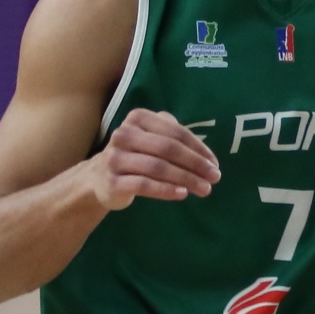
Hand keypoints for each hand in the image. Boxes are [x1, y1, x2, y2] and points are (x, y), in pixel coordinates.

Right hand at [86, 107, 219, 209]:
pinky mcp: (113, 181)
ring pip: (158, 168)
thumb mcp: (152, 138)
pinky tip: (182, 194)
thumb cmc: (135, 155)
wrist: (99, 178)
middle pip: (168, 149)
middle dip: (196, 164)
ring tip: (204, 189)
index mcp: (138, 119)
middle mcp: (124, 135)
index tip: (215, 164)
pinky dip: (166, 190)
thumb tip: (206, 157)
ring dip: (186, 179)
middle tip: (215, 178)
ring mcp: (115, 158)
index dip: (199, 149)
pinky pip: (144, 185)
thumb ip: (176, 138)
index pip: (175, 133)